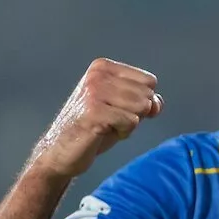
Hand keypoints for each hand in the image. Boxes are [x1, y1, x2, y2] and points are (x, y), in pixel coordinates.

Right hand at [30, 59, 161, 178]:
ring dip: (129, 124)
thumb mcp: (122, 108)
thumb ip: (143, 100)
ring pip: (141, 107)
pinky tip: (103, 132)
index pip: (149, 81)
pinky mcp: (94, 112)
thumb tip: (157, 103)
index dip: (144, 101)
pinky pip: (131, 122)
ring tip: (107, 125)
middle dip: (136, 114)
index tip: (121, 109)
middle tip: (111, 120)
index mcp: (103, 67)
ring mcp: (94, 92)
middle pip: (147, 95)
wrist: (62, 151)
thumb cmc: (94, 128)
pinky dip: (123, 133)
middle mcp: (98, 75)